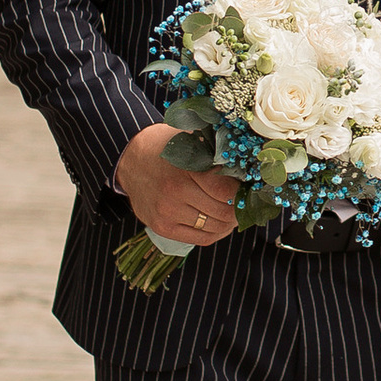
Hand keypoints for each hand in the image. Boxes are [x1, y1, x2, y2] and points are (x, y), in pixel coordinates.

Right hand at [118, 124, 238, 245]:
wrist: (130, 160)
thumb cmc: (167, 148)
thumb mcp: (191, 141)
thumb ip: (217, 153)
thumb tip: (250, 168)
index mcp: (185, 168)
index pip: (226, 190)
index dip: (242, 191)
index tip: (248, 188)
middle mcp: (175, 192)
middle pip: (224, 212)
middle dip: (238, 209)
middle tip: (243, 203)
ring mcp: (167, 212)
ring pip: (215, 228)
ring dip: (229, 223)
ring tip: (232, 213)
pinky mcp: (162, 227)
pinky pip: (201, 239)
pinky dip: (216, 234)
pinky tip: (220, 224)